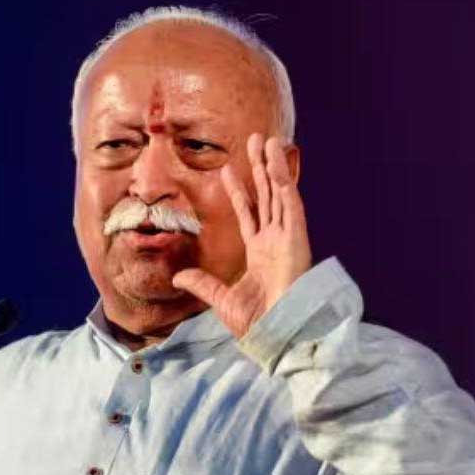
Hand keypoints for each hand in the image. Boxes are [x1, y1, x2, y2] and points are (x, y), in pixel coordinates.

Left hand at [172, 133, 311, 338]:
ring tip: (267, 141)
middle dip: (259, 168)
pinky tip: (277, 165)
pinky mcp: (297, 240)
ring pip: (279, 194)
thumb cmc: (257, 323)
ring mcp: (287, 239)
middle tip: (254, 141)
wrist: (277, 334)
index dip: (238, 190)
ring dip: (274, 168)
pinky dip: (285, 184)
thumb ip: (202, 284)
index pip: (248, 212)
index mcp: (260, 252)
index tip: (227, 168)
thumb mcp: (221, 300)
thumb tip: (178, 277)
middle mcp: (275, 241)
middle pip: (266, 195)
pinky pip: (291, 206)